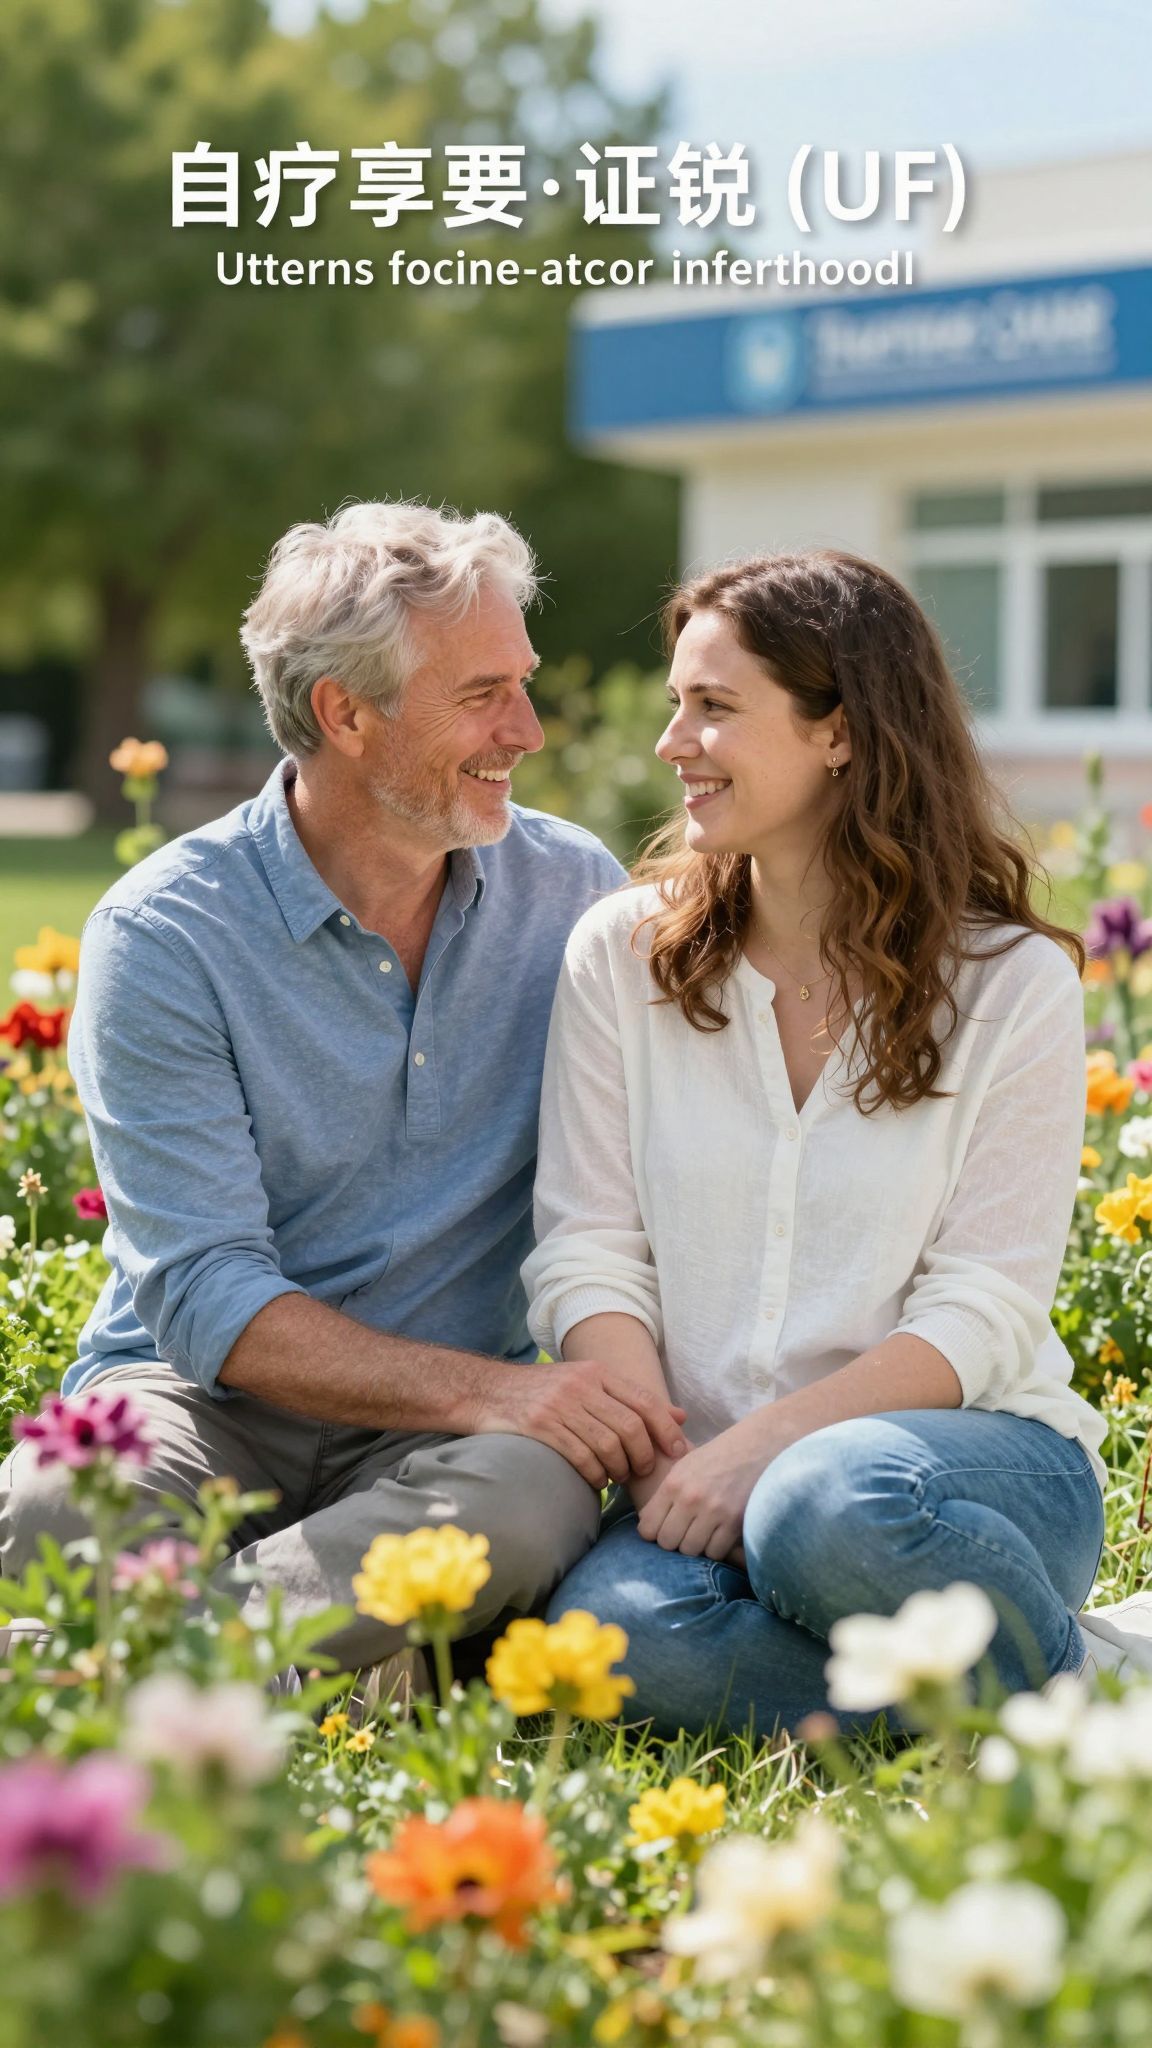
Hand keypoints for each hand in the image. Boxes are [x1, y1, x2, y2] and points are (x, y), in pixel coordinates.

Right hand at [474, 1357, 687, 1490]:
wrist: (487, 1391)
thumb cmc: (544, 1391)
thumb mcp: (587, 1383)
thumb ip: (631, 1399)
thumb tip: (680, 1416)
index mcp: (597, 1372)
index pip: (644, 1400)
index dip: (666, 1429)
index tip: (677, 1452)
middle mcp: (581, 1385)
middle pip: (629, 1426)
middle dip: (644, 1455)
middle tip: (643, 1471)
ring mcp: (560, 1404)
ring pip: (607, 1444)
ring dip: (620, 1468)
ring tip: (619, 1477)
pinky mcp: (540, 1425)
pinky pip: (580, 1456)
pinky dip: (595, 1475)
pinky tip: (597, 1481)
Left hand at [636, 1415, 774, 1560]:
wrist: (757, 1447)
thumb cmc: (719, 1458)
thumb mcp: (685, 1467)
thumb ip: (665, 1495)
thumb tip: (646, 1527)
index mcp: (673, 1483)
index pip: (648, 1528)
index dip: (654, 1533)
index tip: (663, 1529)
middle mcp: (690, 1498)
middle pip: (667, 1543)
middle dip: (674, 1542)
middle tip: (684, 1533)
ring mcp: (713, 1512)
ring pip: (691, 1550)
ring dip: (696, 1546)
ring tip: (703, 1533)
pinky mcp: (735, 1522)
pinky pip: (716, 1552)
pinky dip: (717, 1548)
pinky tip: (720, 1534)